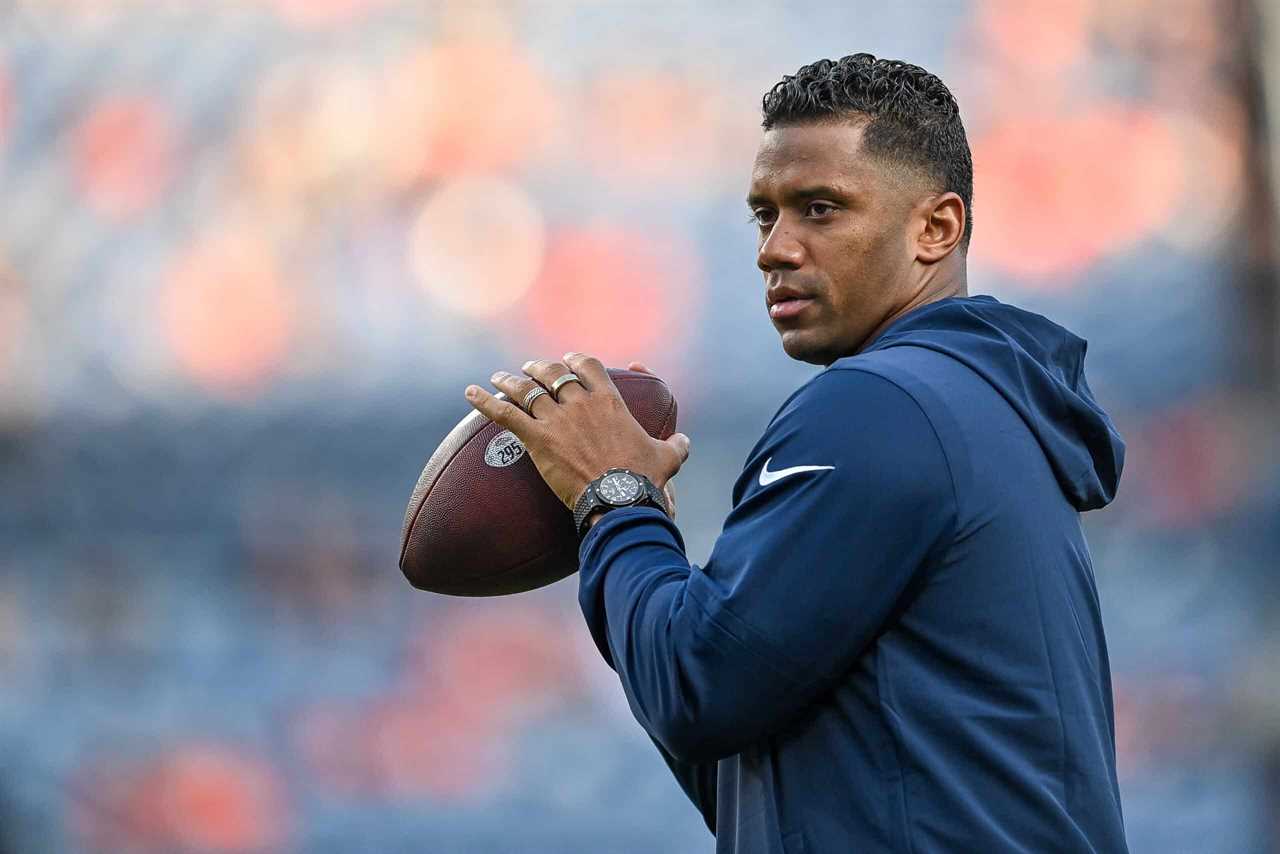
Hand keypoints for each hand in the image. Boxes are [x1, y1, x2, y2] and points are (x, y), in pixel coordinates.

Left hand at [464, 353, 689, 511]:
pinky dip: (484, 401)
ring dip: (510, 380)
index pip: (587, 366)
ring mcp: (556, 419)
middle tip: (530, 369)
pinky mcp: (536, 439)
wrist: (620, 499)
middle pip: (552, 373)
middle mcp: (580, 403)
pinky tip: (469, 392)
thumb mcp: (668, 457)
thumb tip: (685, 440)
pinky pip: (504, 414)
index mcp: (609, 401)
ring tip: (499, 378)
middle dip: (539, 368)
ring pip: (526, 389)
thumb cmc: (643, 479)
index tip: (567, 361)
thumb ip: (677, 444)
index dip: (574, 360)